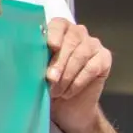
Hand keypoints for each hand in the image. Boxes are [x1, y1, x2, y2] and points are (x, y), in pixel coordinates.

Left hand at [46, 18, 111, 132]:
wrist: (68, 108)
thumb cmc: (49, 85)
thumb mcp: (38, 71)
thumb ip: (36, 60)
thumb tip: (27, 58)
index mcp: (59, 30)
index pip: (58, 24)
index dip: (54, 34)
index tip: (50, 46)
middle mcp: (78, 33)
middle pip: (71, 40)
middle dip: (59, 61)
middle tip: (50, 79)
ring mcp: (93, 45)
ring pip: (81, 54)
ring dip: (67, 74)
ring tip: (57, 91)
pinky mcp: (104, 58)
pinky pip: (92, 67)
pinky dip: (78, 82)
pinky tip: (68, 92)